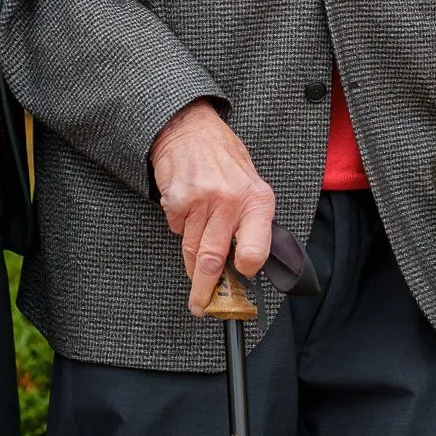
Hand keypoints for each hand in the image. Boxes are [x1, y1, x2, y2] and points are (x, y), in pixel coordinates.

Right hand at [152, 100, 276, 315]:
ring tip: (195, 270)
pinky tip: (187, 211)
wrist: (191, 129)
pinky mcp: (177, 201)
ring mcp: (202, 201)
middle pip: (215, 259)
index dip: (246, 270)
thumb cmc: (225, 159)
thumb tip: (246, 262)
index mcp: (258, 200)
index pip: (256, 251)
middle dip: (206, 289)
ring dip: (193, 263)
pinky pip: (177, 230)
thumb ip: (251, 220)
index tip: (239, 280)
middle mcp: (231, 201)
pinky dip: (181, 228)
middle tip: (202, 305)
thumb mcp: (251, 184)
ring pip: (193, 249)